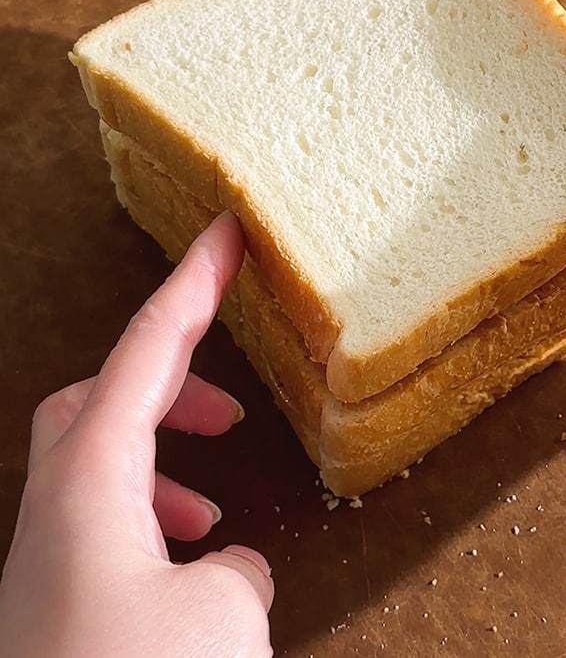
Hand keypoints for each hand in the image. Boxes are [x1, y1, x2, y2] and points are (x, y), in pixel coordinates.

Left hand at [0, 213, 273, 657]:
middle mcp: (52, 518)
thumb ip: (232, 572)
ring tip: (219, 513)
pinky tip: (198, 585)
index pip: (143, 356)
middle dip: (164, 389)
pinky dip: (154, 534)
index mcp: (89, 485)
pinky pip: (101, 540)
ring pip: (93, 477)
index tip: (223, 236)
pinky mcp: (54, 618)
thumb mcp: (221, 614)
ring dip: (161, 472)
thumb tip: (224, 573)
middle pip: (90, 406)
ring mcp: (46, 570)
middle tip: (229, 403)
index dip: (189, 290)